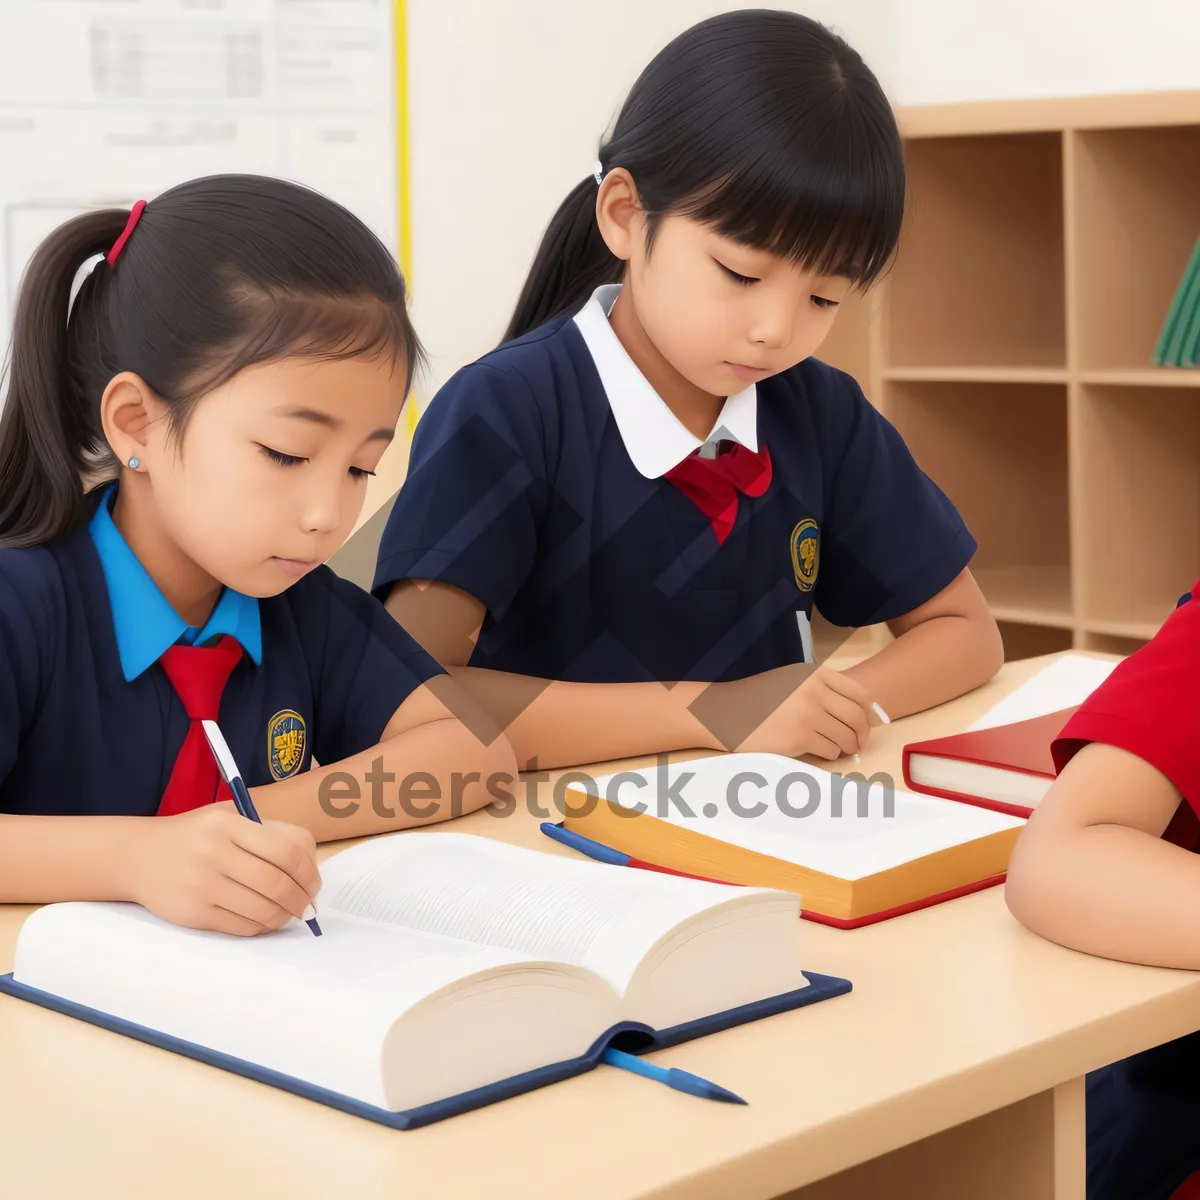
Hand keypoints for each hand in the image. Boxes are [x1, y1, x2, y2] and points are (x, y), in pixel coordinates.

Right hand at [129, 803, 320, 935]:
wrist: (137, 856)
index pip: (286, 850)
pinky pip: (241, 926)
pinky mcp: (193, 913)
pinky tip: (264, 920)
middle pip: (277, 884)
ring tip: (289, 913)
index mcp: (229, 824)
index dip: (309, 871)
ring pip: (262, 909)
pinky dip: (261, 926)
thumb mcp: (229, 818)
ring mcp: (202, 885)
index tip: (314, 883)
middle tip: (307, 905)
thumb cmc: (196, 836)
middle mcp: (215, 852)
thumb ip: (269, 833)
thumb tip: (311, 866)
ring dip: (284, 916)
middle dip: (301, 899)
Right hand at [707, 665, 880, 759]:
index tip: (868, 723)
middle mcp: (814, 692)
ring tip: (837, 748)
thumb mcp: (792, 681)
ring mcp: (807, 716)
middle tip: (856, 742)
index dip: (869, 712)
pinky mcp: (799, 739)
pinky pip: (829, 751)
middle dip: (861, 734)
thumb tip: (862, 710)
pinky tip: (817, 750)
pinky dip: (828, 754)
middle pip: (857, 718)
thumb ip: (823, 689)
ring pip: (846, 738)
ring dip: (846, 747)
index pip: (859, 694)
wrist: (727, 713)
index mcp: (815, 675)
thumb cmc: (760, 698)